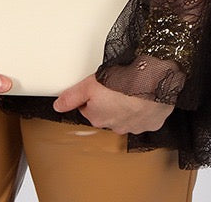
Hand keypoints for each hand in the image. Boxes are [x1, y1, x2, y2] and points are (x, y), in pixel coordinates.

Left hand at [53, 74, 173, 134]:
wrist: (152, 82)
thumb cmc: (122, 82)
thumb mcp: (89, 84)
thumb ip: (71, 97)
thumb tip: (58, 106)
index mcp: (97, 117)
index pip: (88, 108)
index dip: (92, 95)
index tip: (98, 86)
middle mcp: (114, 126)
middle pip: (106, 113)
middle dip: (109, 101)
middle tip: (114, 85)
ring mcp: (134, 127)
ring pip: (126, 116)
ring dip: (126, 105)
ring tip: (130, 88)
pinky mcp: (151, 124)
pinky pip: (144, 117)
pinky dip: (144, 109)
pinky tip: (143, 96)